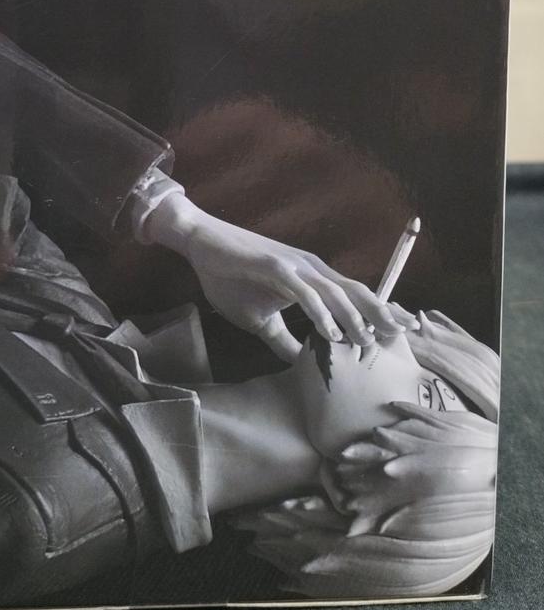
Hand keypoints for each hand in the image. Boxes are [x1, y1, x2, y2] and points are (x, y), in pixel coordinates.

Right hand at [145, 194, 417, 360]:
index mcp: (313, 279)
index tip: (407, 330)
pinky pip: (304, 293)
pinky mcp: (274, 268)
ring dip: (355, 317)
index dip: (382, 311)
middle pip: (356, 292)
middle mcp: (312, 269)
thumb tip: (300, 365)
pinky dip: (320, 313)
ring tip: (370, 342)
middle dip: (382, 313)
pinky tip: (330, 332)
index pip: (355, 296)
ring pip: (335, 292)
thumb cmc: (231, 277)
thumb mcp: (260, 319)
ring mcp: (294, 267)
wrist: (202, 245)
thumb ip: (284, 340)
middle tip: (407, 334)